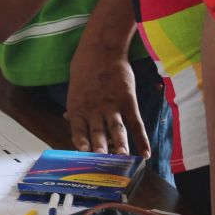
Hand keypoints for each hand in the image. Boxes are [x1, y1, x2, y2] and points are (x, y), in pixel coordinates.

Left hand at [64, 37, 149, 156]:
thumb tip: (68, 120)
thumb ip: (75, 107)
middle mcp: (94, 110)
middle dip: (100, 150)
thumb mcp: (75, 89)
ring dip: (120, 146)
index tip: (83, 158)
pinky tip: (146, 154)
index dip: (81, 145)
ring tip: (122, 160)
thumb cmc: (86, 69)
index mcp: (78, 108)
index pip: (78, 132)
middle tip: (102, 164)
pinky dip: (142, 139)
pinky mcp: (128, 101)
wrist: (102, 50)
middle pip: (97, 133)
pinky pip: (136, 124)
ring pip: (116, 130)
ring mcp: (112, 106)